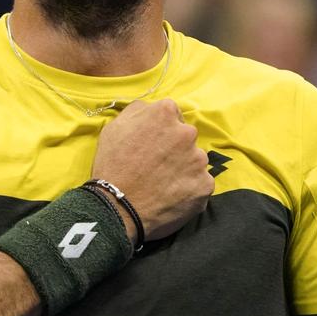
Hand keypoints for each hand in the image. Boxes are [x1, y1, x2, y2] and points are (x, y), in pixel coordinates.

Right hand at [91, 99, 213, 240]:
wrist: (116, 207)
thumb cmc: (112, 165)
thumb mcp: (115, 126)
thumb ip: (139, 110)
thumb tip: (153, 108)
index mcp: (165, 113)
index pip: (172, 115)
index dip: (161, 130)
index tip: (153, 144)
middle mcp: (187, 132)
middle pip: (186, 137)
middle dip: (175, 148)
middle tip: (157, 165)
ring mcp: (198, 160)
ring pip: (195, 161)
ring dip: (184, 168)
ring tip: (163, 183)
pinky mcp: (205, 185)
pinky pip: (200, 184)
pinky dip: (189, 189)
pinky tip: (171, 196)